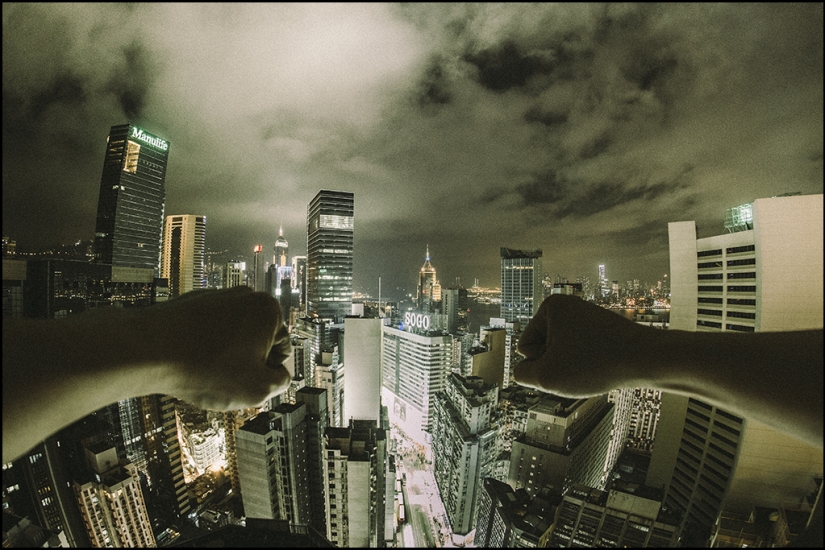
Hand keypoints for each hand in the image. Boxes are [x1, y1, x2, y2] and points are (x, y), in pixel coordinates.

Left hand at [143, 286, 292, 409]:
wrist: (145, 351)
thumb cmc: (203, 369)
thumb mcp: (258, 390)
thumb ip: (281, 383)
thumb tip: (279, 376)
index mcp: (267, 310)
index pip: (283, 350)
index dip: (268, 374)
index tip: (249, 384)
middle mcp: (244, 296)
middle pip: (257, 341)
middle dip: (246, 363)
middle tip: (227, 382)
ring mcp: (216, 297)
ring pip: (232, 337)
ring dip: (224, 357)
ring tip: (204, 374)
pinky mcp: (191, 304)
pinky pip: (208, 332)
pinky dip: (203, 348)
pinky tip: (189, 364)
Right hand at [513, 295, 649, 396]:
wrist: (647, 360)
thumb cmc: (597, 364)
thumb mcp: (547, 377)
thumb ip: (522, 375)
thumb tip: (523, 371)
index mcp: (551, 306)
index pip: (525, 347)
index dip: (542, 363)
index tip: (568, 359)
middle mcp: (567, 306)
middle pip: (543, 350)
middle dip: (557, 364)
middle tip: (583, 364)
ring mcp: (584, 318)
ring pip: (563, 356)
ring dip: (573, 368)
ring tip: (596, 365)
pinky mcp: (599, 331)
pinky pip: (580, 356)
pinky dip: (588, 367)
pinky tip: (604, 366)